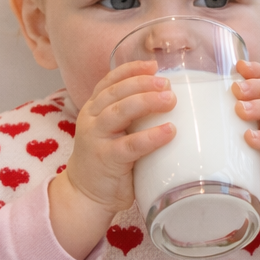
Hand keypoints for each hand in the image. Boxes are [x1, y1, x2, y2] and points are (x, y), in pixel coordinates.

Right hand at [48, 61, 174, 258]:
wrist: (86, 194)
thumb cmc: (109, 160)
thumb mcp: (116, 132)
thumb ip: (134, 117)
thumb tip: (174, 100)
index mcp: (94, 109)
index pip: (109, 82)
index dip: (130, 70)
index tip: (153, 64)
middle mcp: (92, 119)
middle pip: (116, 92)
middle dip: (142, 83)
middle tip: (167, 83)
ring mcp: (97, 138)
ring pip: (120, 111)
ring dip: (146, 102)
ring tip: (170, 99)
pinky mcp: (107, 159)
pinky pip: (130, 145)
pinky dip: (151, 136)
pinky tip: (169, 131)